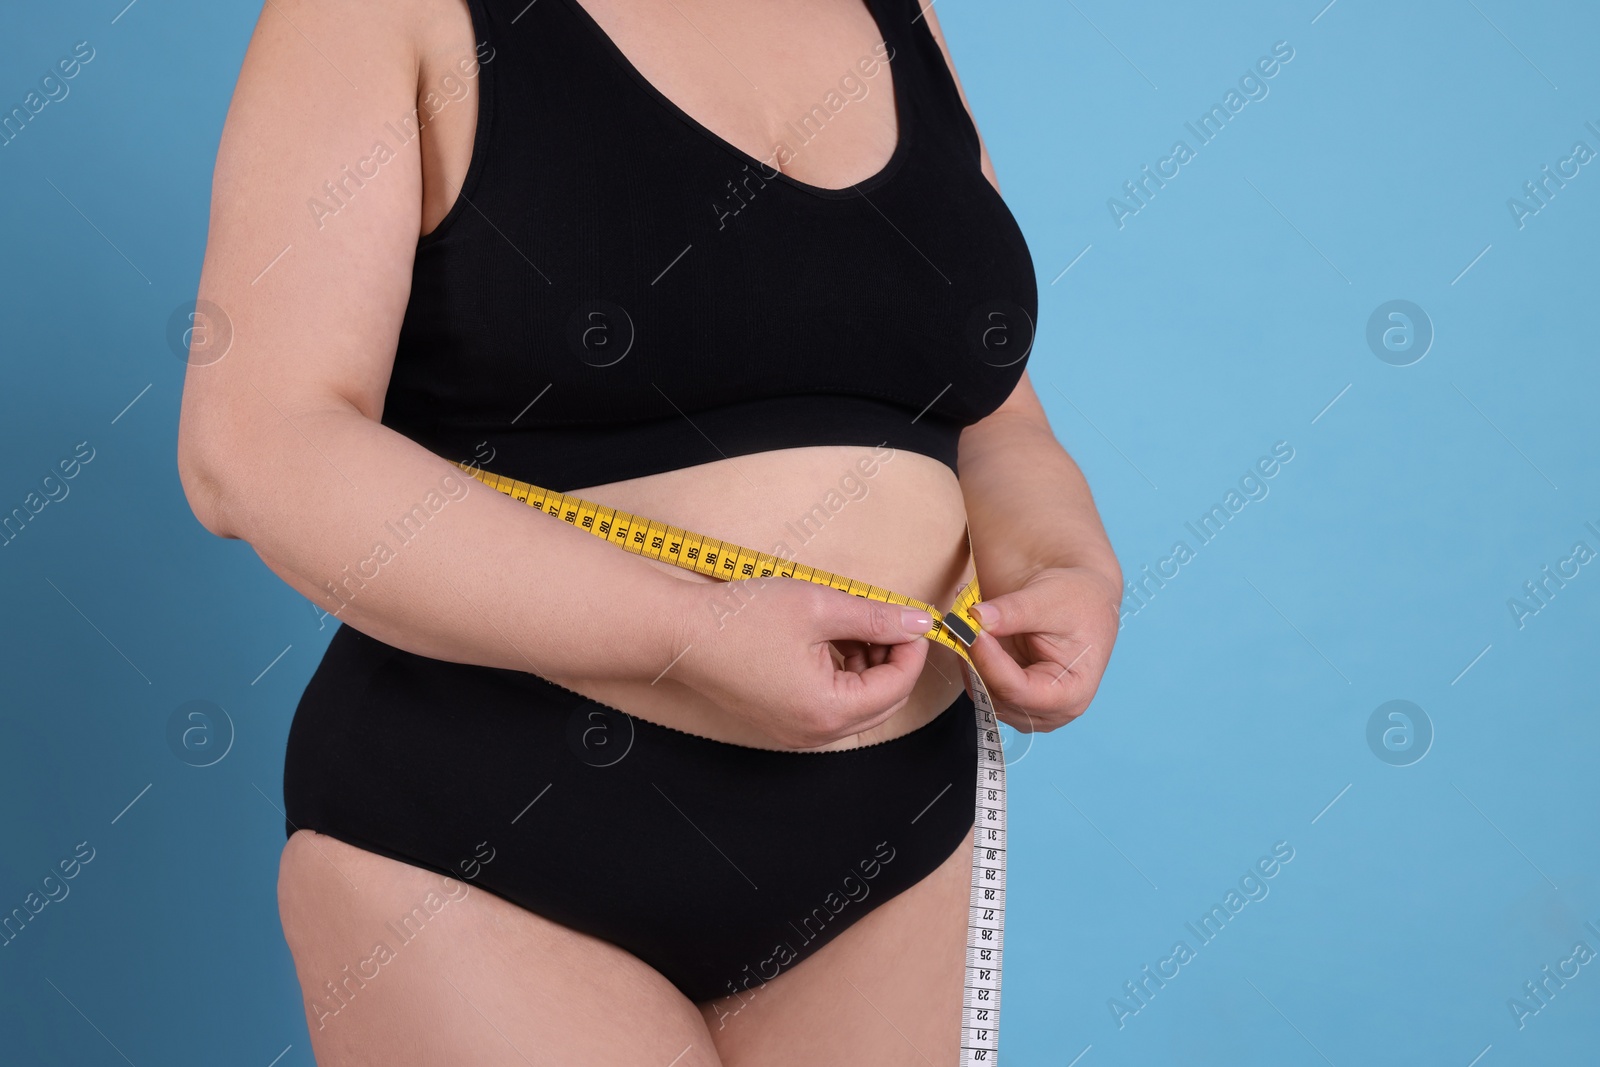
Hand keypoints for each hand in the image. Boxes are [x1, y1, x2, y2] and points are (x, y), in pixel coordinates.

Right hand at [673, 576, 932, 748]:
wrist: (682, 634)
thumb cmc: (742, 619)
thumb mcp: (819, 606)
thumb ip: (875, 616)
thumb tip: (919, 622)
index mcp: (828, 709)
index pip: (896, 686)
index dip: (911, 648)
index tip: (911, 617)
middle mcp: (816, 732)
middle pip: (883, 702)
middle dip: (892, 660)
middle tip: (886, 620)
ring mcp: (797, 732)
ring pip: (858, 704)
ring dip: (868, 666)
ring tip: (853, 625)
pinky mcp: (784, 722)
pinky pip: (831, 706)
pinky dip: (843, 675)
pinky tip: (831, 641)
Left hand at [965, 565, 1119, 730]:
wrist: (1085, 600)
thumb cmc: (1078, 602)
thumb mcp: (1049, 599)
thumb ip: (1014, 611)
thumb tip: (975, 617)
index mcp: (1071, 693)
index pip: (1016, 690)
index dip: (987, 660)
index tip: (969, 627)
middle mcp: (1051, 711)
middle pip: (996, 696)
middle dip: (975, 659)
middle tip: (961, 620)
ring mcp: (1029, 707)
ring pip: (982, 693)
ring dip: (969, 658)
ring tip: (966, 620)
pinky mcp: (1013, 697)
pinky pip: (980, 684)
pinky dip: (972, 659)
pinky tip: (972, 632)